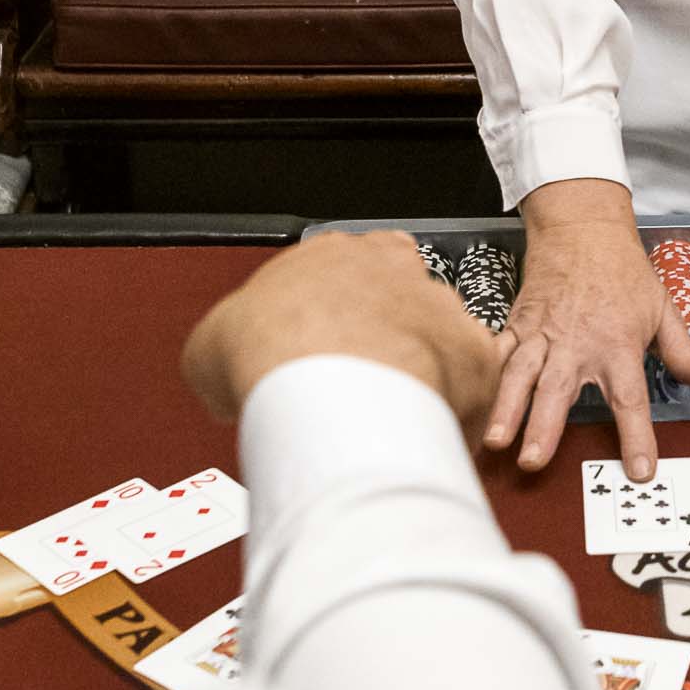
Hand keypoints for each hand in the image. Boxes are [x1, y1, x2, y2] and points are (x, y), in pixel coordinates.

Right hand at [183, 229, 508, 433]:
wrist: (323, 386)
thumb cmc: (274, 355)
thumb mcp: (215, 341)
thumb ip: (234, 343)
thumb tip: (226, 372)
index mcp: (332, 255)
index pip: (348, 267)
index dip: (338, 308)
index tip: (328, 340)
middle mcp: (394, 271)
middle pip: (398, 299)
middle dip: (383, 338)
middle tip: (359, 384)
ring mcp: (438, 309)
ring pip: (437, 340)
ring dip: (420, 372)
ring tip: (388, 417)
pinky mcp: (473, 354)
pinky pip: (471, 383)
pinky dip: (453, 409)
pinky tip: (422, 434)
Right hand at [480, 178, 689, 477]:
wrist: (583, 226)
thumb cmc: (624, 270)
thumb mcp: (663, 307)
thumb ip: (681, 350)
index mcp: (618, 345)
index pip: (630, 400)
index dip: (635, 438)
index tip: (638, 471)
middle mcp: (577, 344)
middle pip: (559, 392)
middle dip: (543, 428)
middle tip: (532, 462)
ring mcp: (543, 335)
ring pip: (519, 376)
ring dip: (506, 410)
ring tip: (493, 441)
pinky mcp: (518, 324)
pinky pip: (499, 351)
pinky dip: (485, 374)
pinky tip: (471, 398)